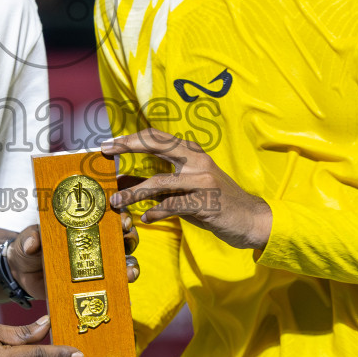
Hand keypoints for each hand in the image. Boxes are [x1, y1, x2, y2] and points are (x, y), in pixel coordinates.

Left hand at [5, 219, 139, 304]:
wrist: (22, 274)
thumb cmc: (29, 247)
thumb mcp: (28, 238)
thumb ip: (31, 238)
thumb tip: (32, 244)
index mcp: (83, 226)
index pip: (108, 216)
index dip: (119, 215)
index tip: (121, 219)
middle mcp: (95, 244)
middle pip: (123, 237)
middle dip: (130, 237)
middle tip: (126, 240)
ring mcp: (96, 265)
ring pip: (124, 262)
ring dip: (130, 266)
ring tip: (129, 272)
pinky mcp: (93, 285)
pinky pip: (112, 287)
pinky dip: (121, 290)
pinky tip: (125, 293)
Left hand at [102, 128, 272, 250]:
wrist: (252, 219)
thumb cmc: (217, 202)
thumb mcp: (191, 186)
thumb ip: (165, 182)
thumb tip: (129, 181)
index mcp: (194, 153)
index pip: (159, 137)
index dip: (133, 138)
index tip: (110, 144)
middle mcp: (198, 161)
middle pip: (158, 145)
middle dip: (129, 145)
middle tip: (106, 151)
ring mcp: (203, 181)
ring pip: (159, 182)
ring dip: (133, 193)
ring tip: (116, 201)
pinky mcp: (206, 202)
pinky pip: (172, 206)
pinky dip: (156, 212)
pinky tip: (146, 217)